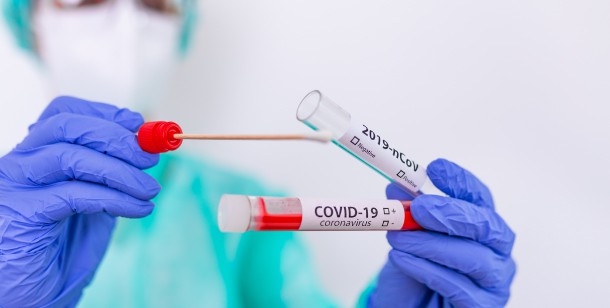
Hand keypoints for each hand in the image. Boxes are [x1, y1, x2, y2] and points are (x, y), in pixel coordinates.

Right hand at [0, 97, 159, 306]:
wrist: (35, 295)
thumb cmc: (62, 248)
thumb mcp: (94, 200)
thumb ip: (111, 173)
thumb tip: (147, 147)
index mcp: (36, 154)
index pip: (64, 113)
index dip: (106, 114)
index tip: (140, 125)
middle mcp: (20, 163)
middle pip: (66, 127)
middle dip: (116, 138)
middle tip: (150, 159)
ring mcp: (15, 187)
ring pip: (69, 156)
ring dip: (120, 170)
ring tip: (149, 189)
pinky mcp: (22, 214)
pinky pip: (73, 194)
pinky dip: (114, 198)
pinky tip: (138, 209)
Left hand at [369, 159, 515, 306]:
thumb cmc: (415, 273)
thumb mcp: (406, 239)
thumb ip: (405, 214)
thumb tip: (395, 187)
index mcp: (482, 227)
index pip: (480, 199)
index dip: (461, 182)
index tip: (435, 168)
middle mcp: (497, 253)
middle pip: (488, 226)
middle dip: (452, 213)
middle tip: (419, 208)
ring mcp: (494, 283)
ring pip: (474, 258)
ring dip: (431, 244)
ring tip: (398, 238)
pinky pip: (459, 288)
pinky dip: (428, 270)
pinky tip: (403, 259)